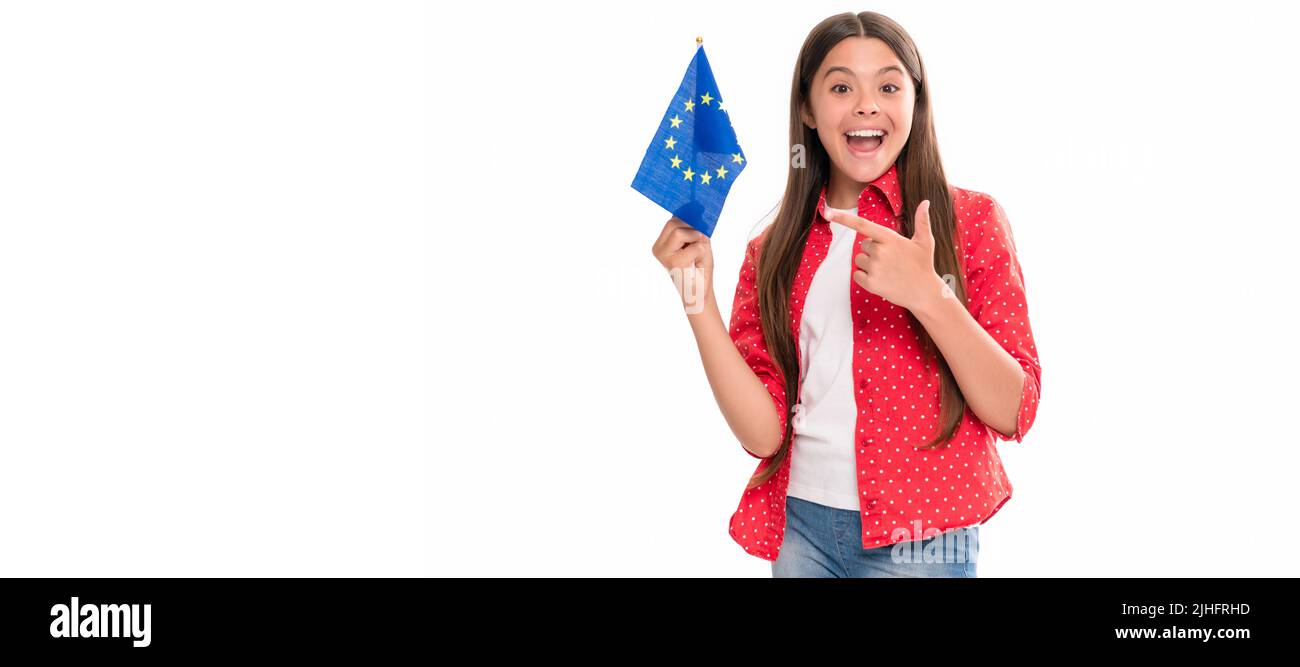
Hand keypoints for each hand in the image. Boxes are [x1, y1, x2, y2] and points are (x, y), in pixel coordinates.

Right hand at [651, 217, 712, 313]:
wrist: (700, 293)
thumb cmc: (699, 268)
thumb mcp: (697, 241)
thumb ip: (693, 227)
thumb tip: (695, 211)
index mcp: (662, 243)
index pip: (672, 220)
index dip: (688, 222)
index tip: (696, 232)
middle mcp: (659, 248)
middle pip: (674, 223)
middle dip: (692, 231)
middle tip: (698, 246)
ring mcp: (664, 256)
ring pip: (681, 232)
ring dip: (697, 242)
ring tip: (696, 256)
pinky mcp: (674, 263)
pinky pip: (695, 247)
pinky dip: (702, 253)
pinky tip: (697, 264)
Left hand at [824, 200, 945, 312]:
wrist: (924, 293)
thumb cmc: (923, 265)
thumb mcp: (925, 241)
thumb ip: (922, 221)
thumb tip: (926, 202)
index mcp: (890, 238)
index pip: (862, 225)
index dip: (843, 218)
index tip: (828, 212)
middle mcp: (880, 252)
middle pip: (863, 245)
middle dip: (873, 250)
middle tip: (891, 260)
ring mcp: (874, 268)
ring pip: (859, 260)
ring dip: (869, 264)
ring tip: (887, 270)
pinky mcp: (870, 283)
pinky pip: (857, 275)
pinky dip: (865, 277)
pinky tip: (881, 280)